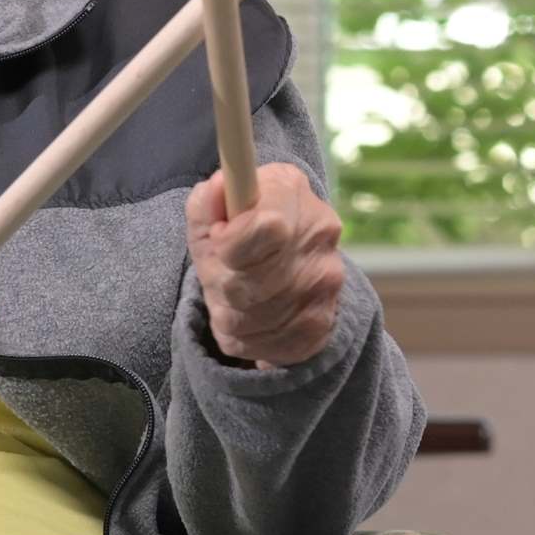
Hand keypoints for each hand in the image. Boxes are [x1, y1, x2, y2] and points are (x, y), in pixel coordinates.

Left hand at [189, 162, 346, 368]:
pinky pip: (259, 345)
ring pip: (248, 319)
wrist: (286, 267)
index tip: (220, 239)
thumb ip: (208, 200)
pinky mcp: (320, 327)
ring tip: (234, 294)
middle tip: (225, 271)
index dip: (229, 242)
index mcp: (292, 193)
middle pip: (249, 284)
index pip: (265, 228)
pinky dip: (244, 336)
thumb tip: (215, 189)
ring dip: (228, 311)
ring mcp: (326, 286)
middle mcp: (321, 238)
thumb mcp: (215, 211)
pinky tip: (250, 316)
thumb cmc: (239, 231)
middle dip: (223, 282)